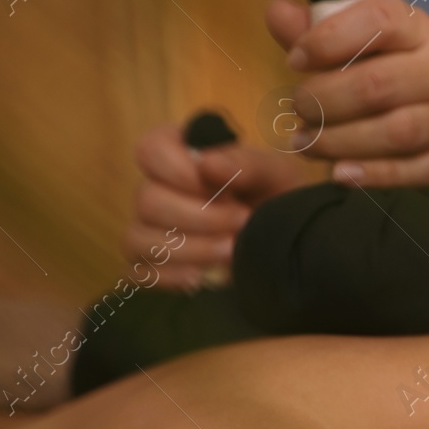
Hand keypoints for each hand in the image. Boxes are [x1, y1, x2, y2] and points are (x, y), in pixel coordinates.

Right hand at [120, 121, 306, 289]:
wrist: (289, 241)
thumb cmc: (278, 196)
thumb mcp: (276, 174)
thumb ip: (246, 163)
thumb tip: (206, 164)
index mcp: (182, 155)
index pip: (151, 150)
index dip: (175, 168)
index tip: (212, 182)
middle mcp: (159, 189)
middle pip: (147, 200)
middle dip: (197, 216)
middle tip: (241, 222)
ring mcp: (152, 229)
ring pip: (139, 239)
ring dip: (188, 248)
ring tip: (230, 252)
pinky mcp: (155, 265)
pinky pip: (140, 273)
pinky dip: (168, 277)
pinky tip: (200, 278)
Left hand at [265, 0, 428, 199]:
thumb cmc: (420, 74)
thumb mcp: (386, 44)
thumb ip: (328, 32)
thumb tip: (276, 14)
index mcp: (421, 32)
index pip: (381, 18)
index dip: (330, 37)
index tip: (295, 59)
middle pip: (378, 84)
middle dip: (324, 99)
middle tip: (297, 110)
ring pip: (396, 132)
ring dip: (340, 140)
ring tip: (304, 143)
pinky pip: (416, 172)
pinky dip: (374, 175)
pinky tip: (339, 173)